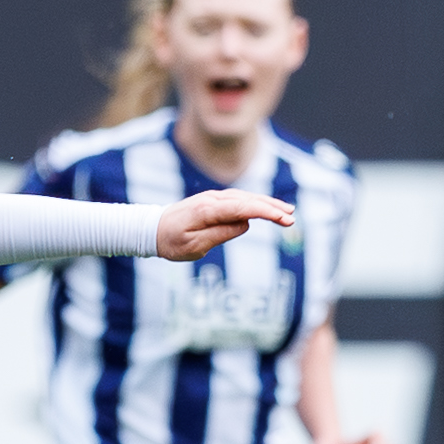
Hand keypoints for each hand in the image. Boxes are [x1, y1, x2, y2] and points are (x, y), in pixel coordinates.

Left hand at [155, 189, 292, 263]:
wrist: (152, 229)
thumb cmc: (171, 241)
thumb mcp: (194, 246)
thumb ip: (220, 234)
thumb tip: (245, 224)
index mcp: (208, 210)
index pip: (244, 208)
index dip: (266, 212)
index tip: (283, 219)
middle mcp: (212, 199)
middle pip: (248, 200)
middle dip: (272, 208)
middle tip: (292, 217)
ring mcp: (213, 198)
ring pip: (246, 197)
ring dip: (267, 204)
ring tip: (287, 211)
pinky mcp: (214, 201)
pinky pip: (239, 199)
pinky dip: (255, 202)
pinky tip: (268, 208)